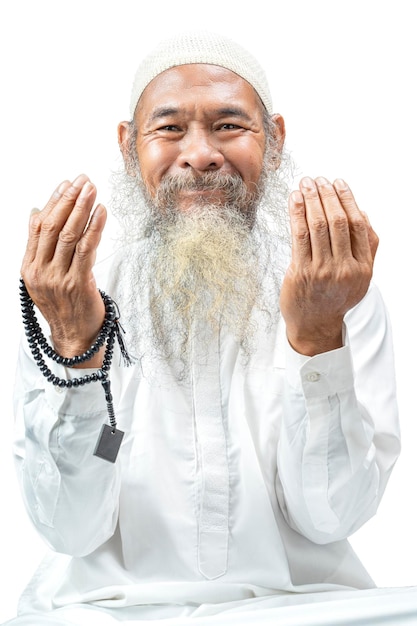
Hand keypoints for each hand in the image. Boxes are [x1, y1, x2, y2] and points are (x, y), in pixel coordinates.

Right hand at [21, 174, 106, 364]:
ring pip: (69, 235)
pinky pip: (87, 250)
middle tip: (82, 180)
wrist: (74, 337)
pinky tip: (102, 212)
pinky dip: (95, 228)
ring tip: (92, 189)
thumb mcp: (42, 276)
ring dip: (82, 209)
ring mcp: (58, 277)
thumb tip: (34, 211)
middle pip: (53, 226)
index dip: (52, 202)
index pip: (38, 226)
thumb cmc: (62, 305)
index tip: (66, 184)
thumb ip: (38, 246)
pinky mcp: (79, 283)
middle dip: (68, 199)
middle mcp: (40, 271)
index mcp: (29, 267)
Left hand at [280, 176, 378, 355]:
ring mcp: (322, 271)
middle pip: (337, 222)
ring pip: (318, 226)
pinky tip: (294, 200)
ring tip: (305, 184)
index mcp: (362, 267)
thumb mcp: (360, 276)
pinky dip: (296, 214)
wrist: (315, 325)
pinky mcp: (301, 272)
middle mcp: (345, 268)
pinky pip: (299, 236)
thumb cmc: (336, 296)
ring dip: (311, 200)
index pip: (357, 225)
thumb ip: (366, 246)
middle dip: (327, 195)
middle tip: (318, 180)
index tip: (338, 183)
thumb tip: (362, 212)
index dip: (347, 199)